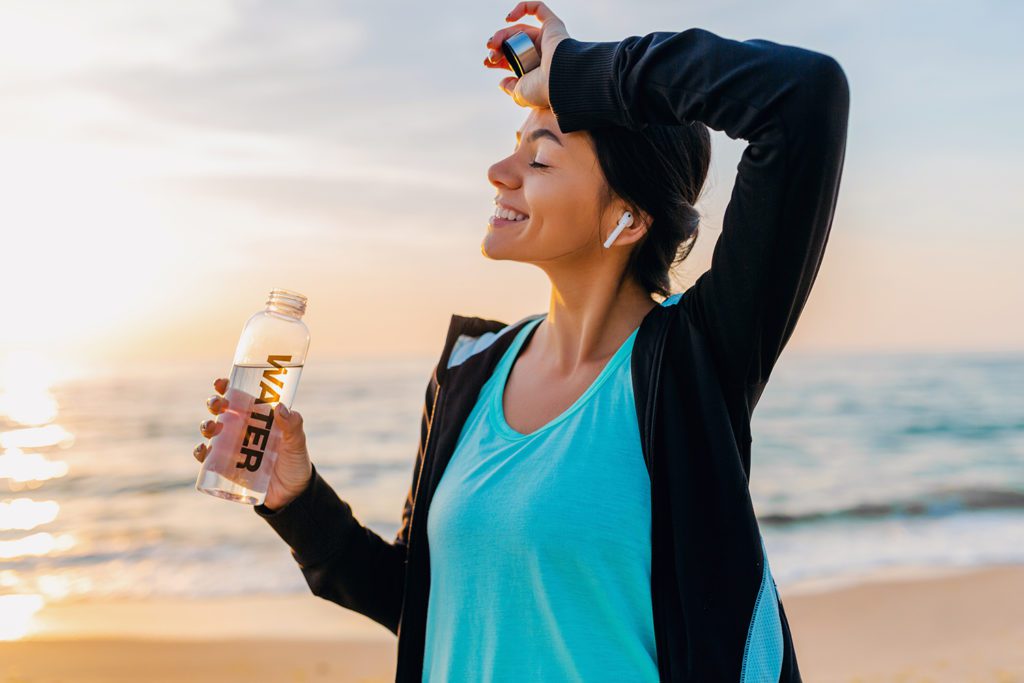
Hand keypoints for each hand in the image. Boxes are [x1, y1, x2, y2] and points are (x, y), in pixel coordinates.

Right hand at [194, 377, 312, 510]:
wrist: (292, 494)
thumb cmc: (295, 462)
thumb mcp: (297, 442)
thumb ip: (293, 426)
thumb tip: (280, 407)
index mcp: (258, 416)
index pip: (240, 396)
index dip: (227, 387)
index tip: (221, 383)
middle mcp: (242, 428)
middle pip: (221, 410)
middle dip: (214, 403)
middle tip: (218, 405)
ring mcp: (232, 447)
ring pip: (211, 431)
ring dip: (206, 425)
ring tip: (212, 428)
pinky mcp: (226, 467)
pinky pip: (207, 458)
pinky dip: (200, 453)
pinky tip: (203, 451)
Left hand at [484, 2, 570, 108]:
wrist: (560, 80)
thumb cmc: (543, 90)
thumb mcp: (520, 94)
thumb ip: (511, 89)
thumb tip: (503, 82)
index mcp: (536, 69)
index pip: (515, 60)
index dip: (499, 59)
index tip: (487, 63)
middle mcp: (543, 53)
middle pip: (516, 43)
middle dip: (498, 46)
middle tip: (491, 55)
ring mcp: (548, 39)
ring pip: (521, 30)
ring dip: (502, 34)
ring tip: (493, 43)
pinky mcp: (554, 26)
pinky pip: (538, 9)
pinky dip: (523, 7)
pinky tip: (508, 18)